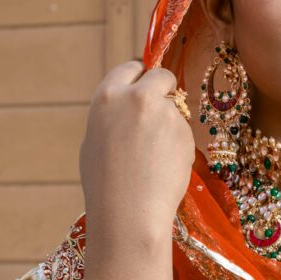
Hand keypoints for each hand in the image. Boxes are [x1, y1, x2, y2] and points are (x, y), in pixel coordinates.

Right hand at [81, 60, 194, 245]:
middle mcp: (138, 97)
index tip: (146, 84)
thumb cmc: (104, 183)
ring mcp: (166, 114)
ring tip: (155, 158)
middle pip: (161, 76)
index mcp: (108, 96)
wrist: (129, 211)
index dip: (140, 77)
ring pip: (176, 109)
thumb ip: (114, 116)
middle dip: (164, 89)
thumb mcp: (95, 140)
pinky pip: (185, 133)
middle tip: (162, 108)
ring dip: (171, 124)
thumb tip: (127, 108)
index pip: (131, 68)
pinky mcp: (186, 133)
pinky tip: (166, 167)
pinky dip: (179, 145)